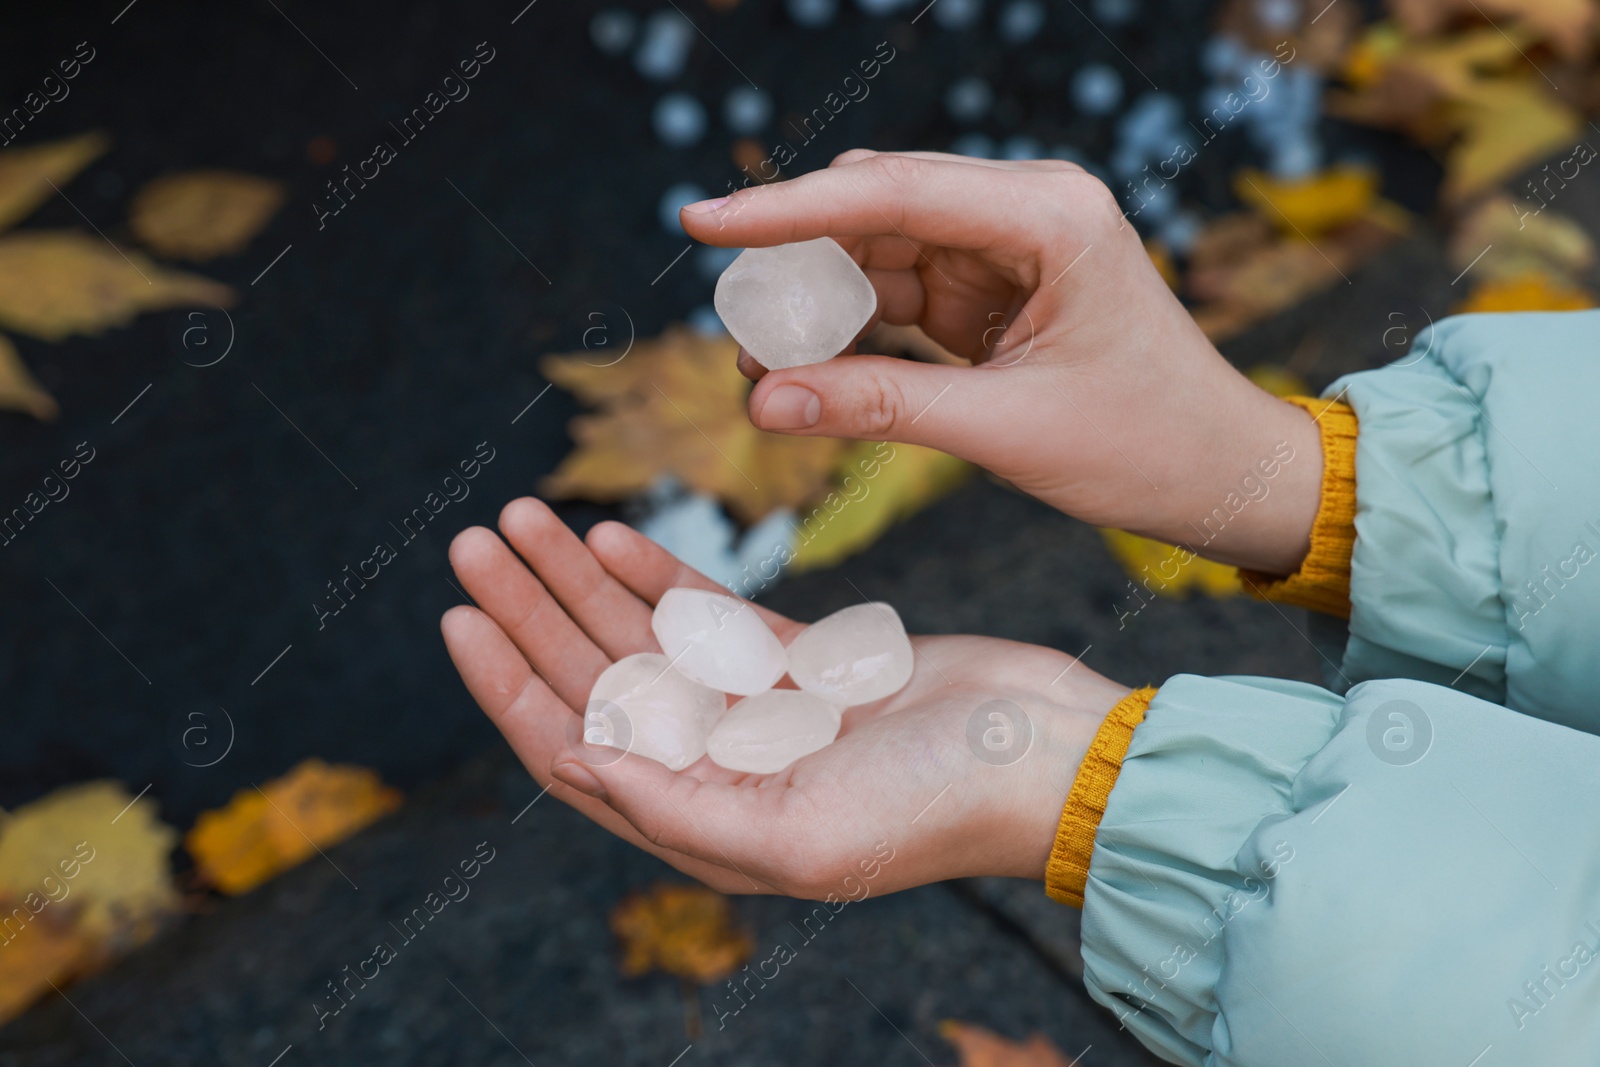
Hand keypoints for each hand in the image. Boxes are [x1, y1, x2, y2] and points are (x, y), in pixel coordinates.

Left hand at [442, 497, 1129, 897]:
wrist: (1054, 756)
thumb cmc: (944, 808)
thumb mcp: (805, 836)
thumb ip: (682, 807)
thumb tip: (574, 761)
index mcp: (706, 824)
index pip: (574, 746)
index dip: (507, 685)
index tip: (458, 614)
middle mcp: (718, 770)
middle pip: (596, 679)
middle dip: (531, 609)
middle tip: (476, 538)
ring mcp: (758, 716)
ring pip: (643, 639)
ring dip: (583, 580)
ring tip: (527, 515)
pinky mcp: (802, 666)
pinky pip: (710, 617)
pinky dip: (660, 576)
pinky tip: (612, 533)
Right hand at [683, 151, 1321, 574]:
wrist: (1221, 473)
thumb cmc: (1146, 444)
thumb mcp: (1007, 429)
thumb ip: (881, 407)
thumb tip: (762, 402)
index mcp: (1051, 216)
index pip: (891, 194)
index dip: (786, 211)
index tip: (701, 225)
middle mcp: (1028, 211)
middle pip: (876, 210)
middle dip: (796, 263)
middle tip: (734, 326)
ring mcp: (1010, 248)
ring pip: (879, 251)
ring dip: (818, 302)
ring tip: (763, 363)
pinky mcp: (995, 291)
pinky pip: (901, 293)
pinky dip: (853, 328)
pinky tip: (809, 366)